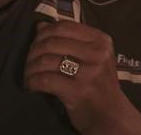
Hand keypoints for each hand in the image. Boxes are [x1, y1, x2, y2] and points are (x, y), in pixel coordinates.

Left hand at [25, 21, 140, 133]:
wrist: (112, 116)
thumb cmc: (100, 85)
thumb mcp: (93, 58)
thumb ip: (70, 41)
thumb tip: (41, 25)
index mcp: (101, 41)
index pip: (65, 26)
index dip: (44, 33)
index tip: (36, 44)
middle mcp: (98, 53)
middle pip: (52, 42)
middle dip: (33, 51)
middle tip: (29, 62)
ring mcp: (89, 72)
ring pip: (46, 60)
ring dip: (30, 68)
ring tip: (29, 76)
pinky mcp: (78, 91)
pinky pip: (45, 80)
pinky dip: (33, 82)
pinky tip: (32, 86)